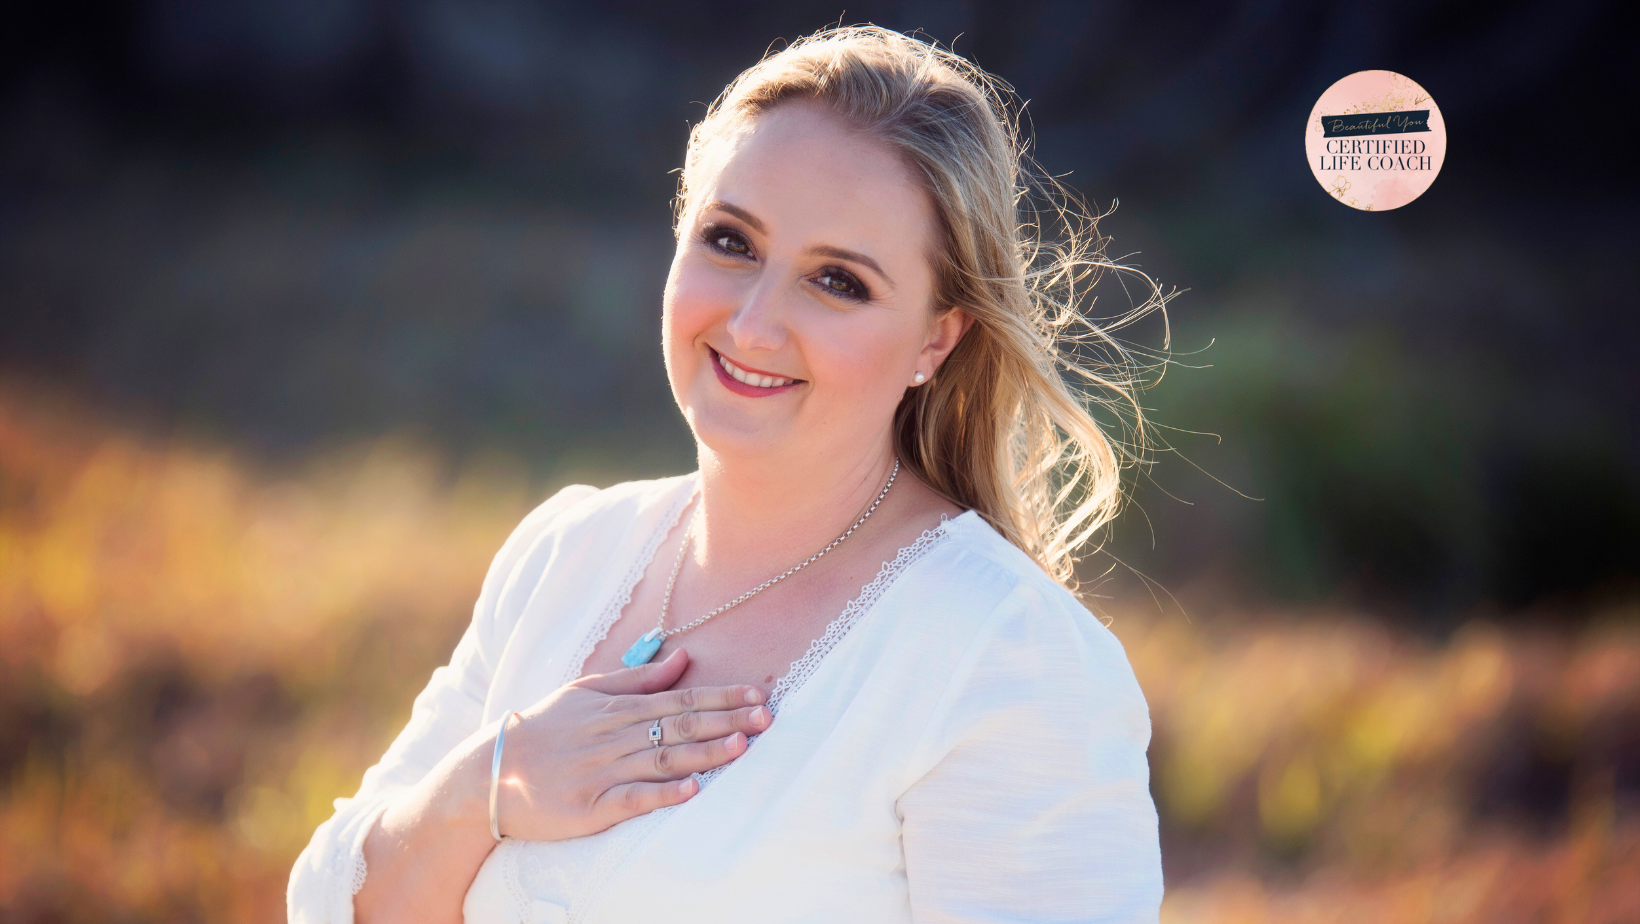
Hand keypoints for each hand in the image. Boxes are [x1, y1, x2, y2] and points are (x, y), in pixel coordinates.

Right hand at [492, 647, 769, 840]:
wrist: (490, 771)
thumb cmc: (543, 728)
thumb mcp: (587, 691)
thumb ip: (638, 677)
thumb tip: (684, 656)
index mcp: (618, 709)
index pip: (680, 699)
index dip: (721, 697)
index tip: (757, 694)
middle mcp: (615, 737)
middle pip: (680, 726)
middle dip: (726, 720)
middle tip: (766, 718)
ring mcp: (604, 772)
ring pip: (663, 760)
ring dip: (704, 753)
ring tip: (740, 747)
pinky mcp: (592, 807)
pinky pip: (633, 799)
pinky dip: (662, 794)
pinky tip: (691, 790)